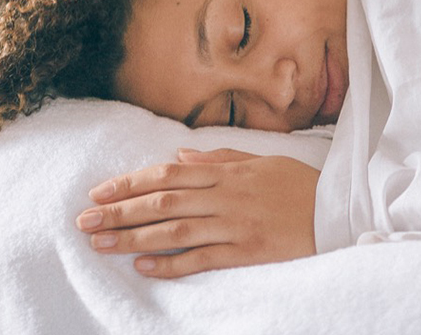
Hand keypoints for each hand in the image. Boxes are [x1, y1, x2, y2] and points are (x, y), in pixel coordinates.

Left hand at [76, 149, 319, 277]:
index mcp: (225, 172)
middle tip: (85, 221)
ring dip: (134, 237)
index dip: (130, 182)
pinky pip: (202, 259)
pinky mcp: (246, 253)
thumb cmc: (294, 183)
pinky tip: (144, 266)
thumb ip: (218, 157)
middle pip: (163, 202)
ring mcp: (234, 226)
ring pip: (175, 231)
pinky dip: (171, 263)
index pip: (167, 174)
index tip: (100, 192)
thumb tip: (179, 154)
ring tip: (102, 243)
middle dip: (120, 211)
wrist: (335, 212)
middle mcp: (224, 196)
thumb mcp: (259, 160)